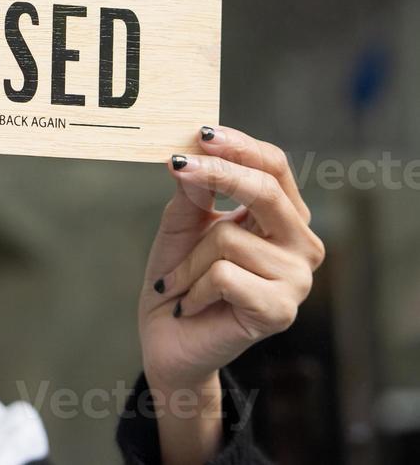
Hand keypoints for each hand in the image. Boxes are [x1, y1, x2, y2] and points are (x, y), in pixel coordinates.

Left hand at [136, 126, 324, 461]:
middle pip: (266, 191)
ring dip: (189, 259)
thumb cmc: (178, 275)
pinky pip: (224, 275)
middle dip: (218, 175)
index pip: (274, 167)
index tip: (201, 132)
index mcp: (283, 217)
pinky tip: (192, 304)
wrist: (167, 337)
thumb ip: (193, 190)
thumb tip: (195, 156)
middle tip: (177, 167)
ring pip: (229, 238)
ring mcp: (297, 280)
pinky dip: (194, 286)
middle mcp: (301, 245)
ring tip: (181, 282)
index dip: (240, 145)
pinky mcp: (280, 311)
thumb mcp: (182, 223)